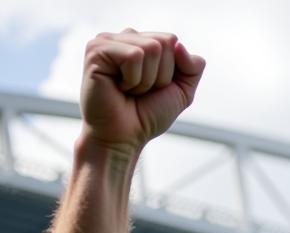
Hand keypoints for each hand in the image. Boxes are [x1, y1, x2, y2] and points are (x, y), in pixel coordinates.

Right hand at [79, 29, 204, 155]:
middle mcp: (123, 37)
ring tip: (129, 90)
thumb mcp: (182, 92)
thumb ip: (193, 67)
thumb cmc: (147, 116)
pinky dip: (133, 79)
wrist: (124, 138)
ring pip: (150, 48)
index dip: (171, 71)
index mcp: (141, 41)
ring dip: (146, 80)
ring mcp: (107, 41)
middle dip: (161, 75)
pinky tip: (119, 88)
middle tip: (140, 91)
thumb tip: (180, 44)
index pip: (171, 39)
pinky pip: (134, 56)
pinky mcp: (97, 50)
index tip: (153, 88)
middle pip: (163, 41)